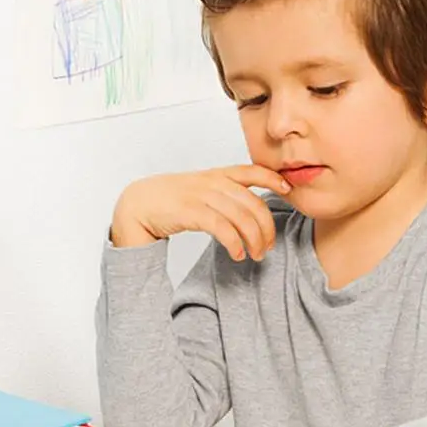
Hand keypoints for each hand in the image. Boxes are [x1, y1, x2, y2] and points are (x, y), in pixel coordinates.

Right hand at [110, 164, 291, 260]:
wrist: (138, 204)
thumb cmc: (171, 201)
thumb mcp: (201, 191)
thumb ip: (224, 195)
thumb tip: (248, 210)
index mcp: (217, 175)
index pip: (252, 171)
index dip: (273, 178)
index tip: (289, 189)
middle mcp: (213, 183)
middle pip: (253, 203)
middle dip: (267, 228)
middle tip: (269, 247)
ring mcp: (202, 196)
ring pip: (241, 218)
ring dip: (254, 240)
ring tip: (255, 255)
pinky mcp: (191, 212)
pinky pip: (221, 228)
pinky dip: (234, 243)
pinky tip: (237, 255)